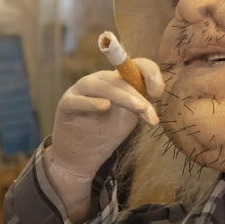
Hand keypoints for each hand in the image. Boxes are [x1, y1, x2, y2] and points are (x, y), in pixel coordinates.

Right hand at [46, 62, 163, 213]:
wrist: (80, 157)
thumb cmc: (106, 134)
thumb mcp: (129, 117)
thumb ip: (141, 103)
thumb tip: (154, 93)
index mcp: (116, 81)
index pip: (135, 66)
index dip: (149, 73)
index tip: (158, 93)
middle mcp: (98, 81)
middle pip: (120, 79)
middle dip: (138, 96)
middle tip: (151, 115)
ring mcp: (80, 90)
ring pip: (102, 86)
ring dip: (123, 96)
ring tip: (138, 109)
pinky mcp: (66, 104)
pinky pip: (78, 100)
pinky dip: (91, 102)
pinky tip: (105, 106)